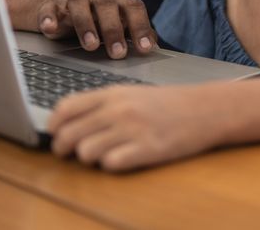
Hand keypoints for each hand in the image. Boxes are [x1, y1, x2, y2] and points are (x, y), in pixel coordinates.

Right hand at [17, 0, 155, 58]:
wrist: (58, 7)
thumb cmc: (95, 18)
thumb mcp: (117, 23)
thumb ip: (134, 31)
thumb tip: (155, 44)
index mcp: (118, 0)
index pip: (134, 8)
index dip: (141, 27)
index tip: (145, 49)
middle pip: (108, 6)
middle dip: (114, 30)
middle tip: (118, 53)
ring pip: (79, 5)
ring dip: (85, 25)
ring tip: (90, 46)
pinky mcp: (51, 5)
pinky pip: (49, 9)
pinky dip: (49, 18)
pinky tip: (50, 29)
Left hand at [48, 84, 221, 170]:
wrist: (205, 109)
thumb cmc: (166, 104)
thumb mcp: (130, 94)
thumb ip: (101, 104)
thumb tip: (67, 121)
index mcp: (112, 94)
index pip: (65, 108)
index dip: (54, 125)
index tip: (55, 133)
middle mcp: (118, 110)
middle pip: (69, 134)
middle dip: (63, 148)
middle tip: (69, 153)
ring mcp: (133, 129)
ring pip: (86, 151)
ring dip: (88, 158)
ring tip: (101, 154)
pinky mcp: (147, 149)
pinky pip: (111, 163)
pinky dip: (111, 165)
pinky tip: (121, 159)